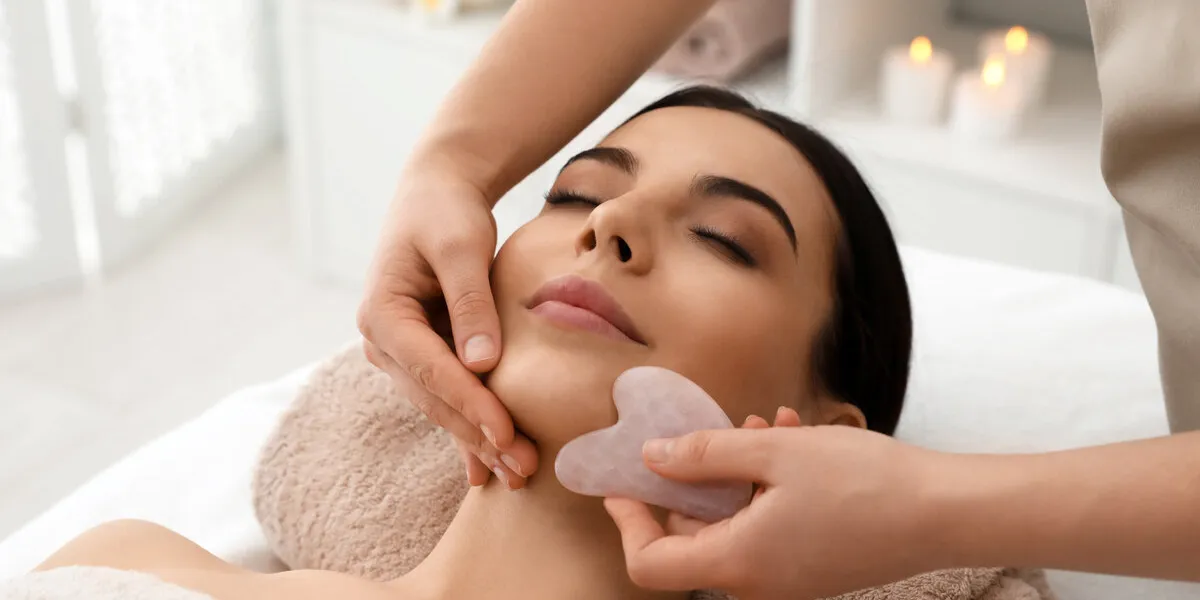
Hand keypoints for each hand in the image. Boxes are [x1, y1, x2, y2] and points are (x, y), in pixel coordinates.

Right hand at [358, 166, 537, 488]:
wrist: (438, 193)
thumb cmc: (447, 212)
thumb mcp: (461, 247)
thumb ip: (470, 303)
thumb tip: (483, 365)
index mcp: (382, 314)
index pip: (431, 370)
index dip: (471, 404)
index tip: (506, 434)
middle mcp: (382, 341)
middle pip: (435, 399)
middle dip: (478, 435)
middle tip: (521, 469)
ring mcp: (401, 353)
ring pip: (441, 406)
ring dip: (478, 440)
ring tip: (517, 474)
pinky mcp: (424, 355)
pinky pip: (447, 398)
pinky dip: (469, 429)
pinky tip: (487, 469)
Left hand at [604, 412, 945, 598]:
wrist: (946, 512)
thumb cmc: (863, 483)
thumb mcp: (773, 453)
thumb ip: (702, 455)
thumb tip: (650, 458)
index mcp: (736, 565)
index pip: (649, 562)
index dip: (627, 520)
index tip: (621, 480)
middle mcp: (757, 584)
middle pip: (692, 536)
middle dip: (696, 477)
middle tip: (715, 429)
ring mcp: (787, 579)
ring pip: (734, 522)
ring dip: (739, 472)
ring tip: (769, 425)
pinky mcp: (812, 566)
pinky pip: (768, 527)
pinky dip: (769, 487)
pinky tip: (794, 440)